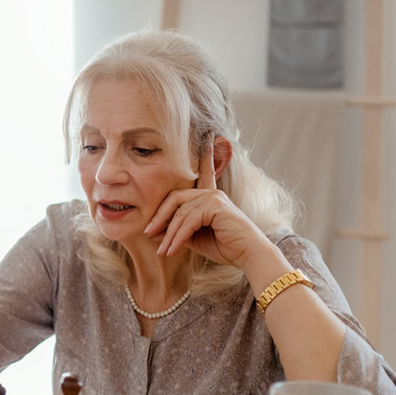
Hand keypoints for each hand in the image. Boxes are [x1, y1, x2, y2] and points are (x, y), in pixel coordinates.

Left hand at [143, 140, 267, 268]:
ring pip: (180, 213)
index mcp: (208, 197)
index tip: (208, 138)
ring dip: (168, 234)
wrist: (248, 256)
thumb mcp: (194, 237)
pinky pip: (189, 221)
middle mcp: (211, 193)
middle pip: (175, 198)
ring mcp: (214, 197)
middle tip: (147, 232)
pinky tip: (172, 250)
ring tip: (162, 251)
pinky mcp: (216, 206)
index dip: (203, 157)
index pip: (201, 175)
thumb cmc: (224, 247)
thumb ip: (177, 229)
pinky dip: (178, 237)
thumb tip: (153, 229)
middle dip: (159, 216)